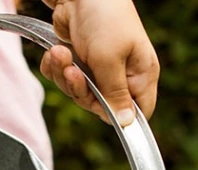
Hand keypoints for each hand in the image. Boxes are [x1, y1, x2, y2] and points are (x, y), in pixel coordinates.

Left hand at [40, 0, 158, 126]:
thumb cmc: (104, 16)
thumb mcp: (110, 60)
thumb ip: (116, 95)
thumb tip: (127, 124)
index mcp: (141, 75)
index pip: (138, 113)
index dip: (119, 117)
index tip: (99, 106)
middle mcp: (123, 74)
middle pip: (101, 107)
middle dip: (81, 91)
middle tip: (72, 72)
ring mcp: (100, 67)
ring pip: (79, 93)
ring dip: (64, 76)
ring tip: (60, 54)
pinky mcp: (80, 59)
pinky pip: (64, 79)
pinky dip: (55, 68)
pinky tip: (56, 50)